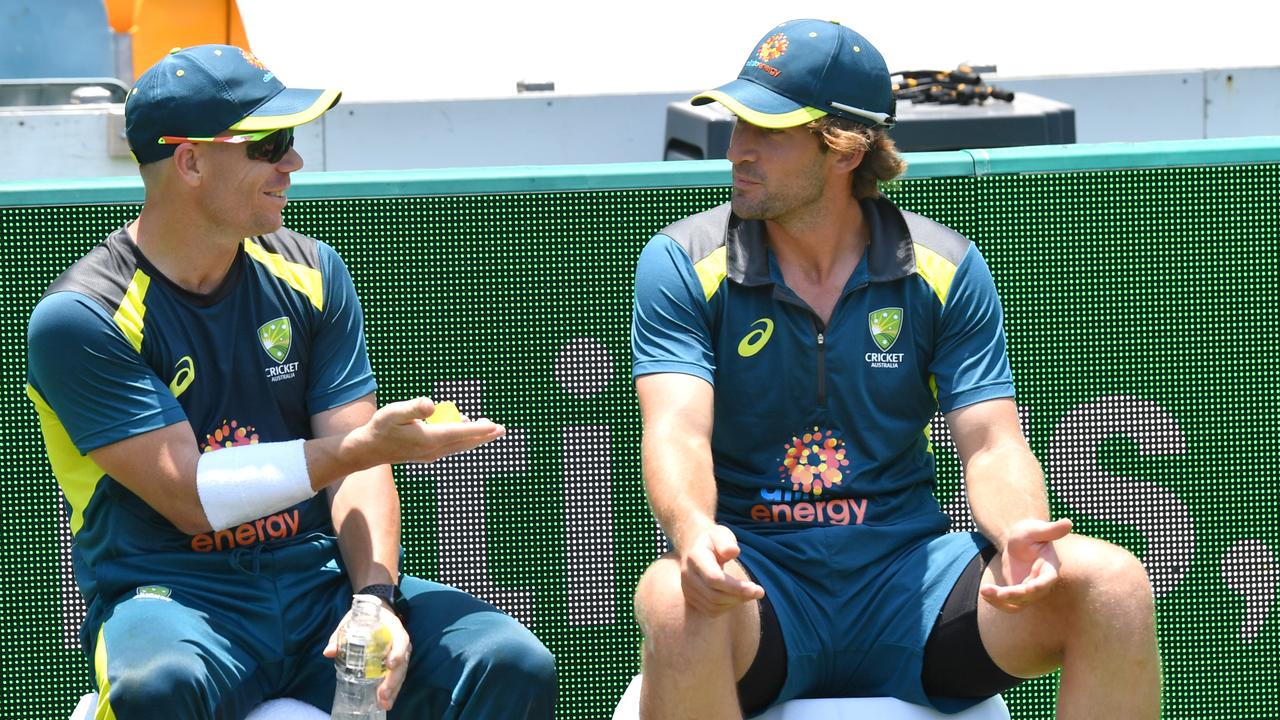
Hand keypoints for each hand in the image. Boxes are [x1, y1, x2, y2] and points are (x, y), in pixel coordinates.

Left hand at [323, 602, 412, 710]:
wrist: (378, 612)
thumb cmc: (364, 616)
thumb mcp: (351, 621)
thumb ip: (340, 635)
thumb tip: (329, 652)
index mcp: (393, 627)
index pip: (401, 639)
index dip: (398, 652)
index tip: (390, 665)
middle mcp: (400, 640)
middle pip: (403, 661)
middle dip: (394, 679)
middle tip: (383, 695)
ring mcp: (400, 651)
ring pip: (402, 671)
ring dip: (394, 688)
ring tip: (385, 703)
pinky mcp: (397, 660)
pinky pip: (398, 675)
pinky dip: (393, 688)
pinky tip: (385, 701)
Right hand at [364, 397, 504, 464]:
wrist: (368, 450)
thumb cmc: (380, 428)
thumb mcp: (393, 412)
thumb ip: (413, 408)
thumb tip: (432, 404)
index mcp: (429, 439)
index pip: (460, 433)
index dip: (479, 429)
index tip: (495, 426)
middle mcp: (433, 450)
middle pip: (465, 443)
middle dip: (484, 436)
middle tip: (502, 430)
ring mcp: (431, 454)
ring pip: (459, 446)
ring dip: (474, 438)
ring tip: (487, 428)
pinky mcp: (426, 455)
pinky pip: (450, 447)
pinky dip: (461, 439)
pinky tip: (462, 428)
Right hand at [679, 524, 764, 615]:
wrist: (696, 548)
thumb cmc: (713, 541)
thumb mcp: (721, 534)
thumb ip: (726, 542)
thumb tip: (733, 551)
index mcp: (694, 557)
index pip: (714, 578)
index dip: (736, 587)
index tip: (757, 589)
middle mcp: (687, 575)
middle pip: (715, 595)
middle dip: (739, 596)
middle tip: (758, 591)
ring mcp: (687, 589)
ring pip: (714, 605)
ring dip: (735, 602)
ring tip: (748, 592)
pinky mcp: (691, 599)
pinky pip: (711, 611)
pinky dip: (727, 607)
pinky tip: (736, 596)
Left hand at [980, 517, 1072, 611]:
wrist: (1017, 540)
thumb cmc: (1029, 532)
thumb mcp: (1035, 529)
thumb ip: (1050, 530)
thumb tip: (1068, 522)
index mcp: (1050, 567)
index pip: (1048, 580)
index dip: (1039, 586)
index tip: (1028, 589)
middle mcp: (1042, 582)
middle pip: (1031, 595)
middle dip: (1015, 595)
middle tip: (999, 594)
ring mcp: (1030, 590)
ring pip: (1018, 603)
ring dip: (1002, 601)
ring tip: (984, 591)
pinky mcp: (1017, 593)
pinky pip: (1009, 604)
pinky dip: (997, 602)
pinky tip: (985, 592)